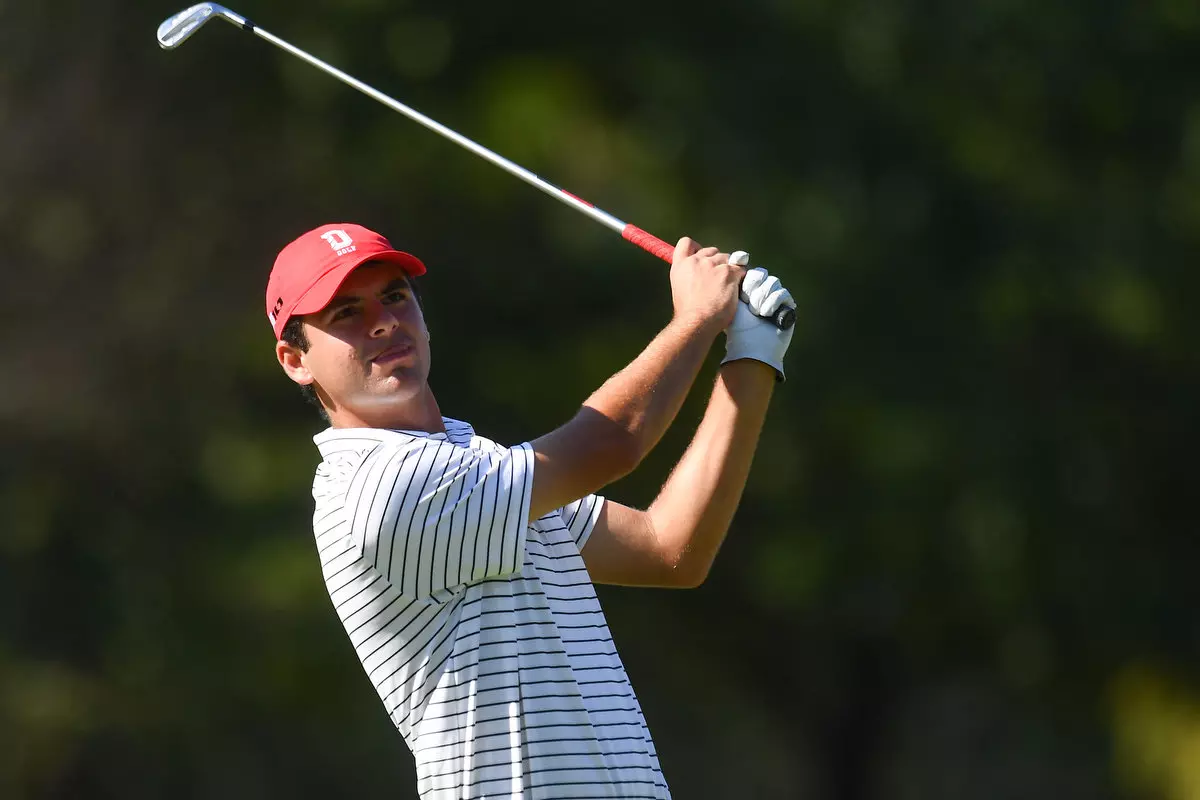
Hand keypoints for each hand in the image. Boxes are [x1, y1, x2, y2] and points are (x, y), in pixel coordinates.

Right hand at [669, 237, 744, 331]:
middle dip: (717, 262)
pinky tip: (737, 288)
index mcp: (681, 265)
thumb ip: (688, 276)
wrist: (696, 322)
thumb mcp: (680, 289)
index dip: (697, 247)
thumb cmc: (688, 312)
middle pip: (712, 251)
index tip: (703, 257)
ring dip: (730, 270)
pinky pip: (740, 269)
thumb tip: (698, 275)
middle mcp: (696, 261)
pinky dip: (741, 277)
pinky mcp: (728, 272)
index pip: (686, 242)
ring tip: (727, 287)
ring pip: (728, 259)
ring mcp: (713, 265)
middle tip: (719, 280)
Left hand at [721, 255, 794, 380]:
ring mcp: (774, 299)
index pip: (750, 271)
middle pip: (762, 274)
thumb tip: (734, 260)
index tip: (740, 282)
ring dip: (762, 296)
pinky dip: (773, 301)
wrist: (750, 347)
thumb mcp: (730, 301)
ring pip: (773, 282)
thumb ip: (731, 281)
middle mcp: (761, 293)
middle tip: (748, 301)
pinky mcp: (786, 307)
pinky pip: (783, 293)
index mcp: (746, 290)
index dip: (747, 275)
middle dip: (753, 285)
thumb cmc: (737, 327)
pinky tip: (766, 313)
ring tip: (757, 311)